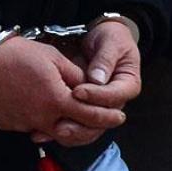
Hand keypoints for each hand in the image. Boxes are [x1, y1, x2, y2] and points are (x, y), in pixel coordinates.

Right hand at [0, 37, 126, 147]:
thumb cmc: (18, 54)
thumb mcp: (53, 57)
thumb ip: (74, 75)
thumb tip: (88, 86)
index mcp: (56, 100)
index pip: (90, 115)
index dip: (107, 117)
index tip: (119, 116)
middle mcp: (42, 118)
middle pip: (74, 132)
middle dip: (90, 128)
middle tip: (99, 121)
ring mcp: (24, 124)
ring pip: (52, 133)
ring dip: (66, 127)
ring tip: (71, 115)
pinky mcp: (10, 125)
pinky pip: (32, 128)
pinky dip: (42, 123)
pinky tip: (42, 109)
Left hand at [31, 21, 140, 145]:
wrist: (103, 39)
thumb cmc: (111, 38)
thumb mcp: (112, 43)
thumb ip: (105, 60)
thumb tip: (97, 78)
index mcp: (127, 85)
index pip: (114, 97)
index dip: (95, 96)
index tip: (77, 91)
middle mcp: (115, 101)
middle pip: (102, 120)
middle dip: (81, 123)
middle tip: (62, 121)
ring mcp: (99, 106)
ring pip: (88, 127)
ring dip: (71, 131)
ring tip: (52, 130)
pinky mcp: (85, 107)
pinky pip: (76, 122)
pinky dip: (61, 128)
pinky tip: (44, 132)